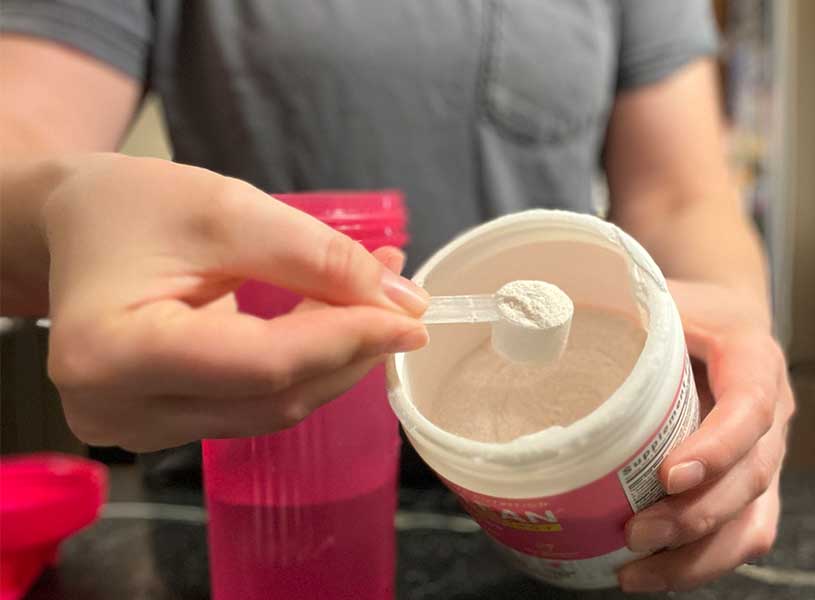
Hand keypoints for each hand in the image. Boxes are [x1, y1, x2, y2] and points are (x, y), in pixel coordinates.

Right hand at [43, 154, 428, 451]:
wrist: (74, 229)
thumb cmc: (131, 206)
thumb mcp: (225, 208)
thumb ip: (316, 256)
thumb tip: (402, 303)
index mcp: (113, 353)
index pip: (263, 365)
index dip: (347, 341)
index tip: (411, 316)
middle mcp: (117, 411)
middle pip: (273, 397)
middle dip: (350, 350)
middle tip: (402, 303)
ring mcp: (136, 430)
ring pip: (272, 409)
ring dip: (335, 360)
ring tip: (374, 303)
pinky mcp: (161, 427)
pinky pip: (255, 406)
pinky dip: (303, 366)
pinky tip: (331, 324)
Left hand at [618, 281, 794, 591]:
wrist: (732, 320)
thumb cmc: (690, 310)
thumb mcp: (663, 294)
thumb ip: (624, 307)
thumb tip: (542, 322)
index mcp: (754, 360)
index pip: (751, 409)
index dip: (716, 448)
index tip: (668, 474)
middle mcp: (773, 413)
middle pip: (751, 478)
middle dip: (695, 516)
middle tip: (636, 532)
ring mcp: (767, 456)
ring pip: (751, 521)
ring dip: (697, 556)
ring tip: (635, 573)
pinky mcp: (753, 487)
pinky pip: (742, 536)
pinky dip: (701, 564)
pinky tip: (652, 574)